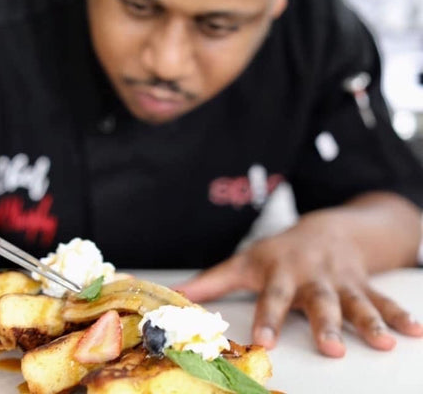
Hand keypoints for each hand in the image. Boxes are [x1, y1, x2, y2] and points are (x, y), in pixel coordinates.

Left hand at [175, 211, 422, 357]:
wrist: (325, 227)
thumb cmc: (278, 252)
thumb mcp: (243, 262)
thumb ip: (211, 282)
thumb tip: (176, 296)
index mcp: (279, 273)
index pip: (271, 298)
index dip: (267, 318)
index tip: (264, 341)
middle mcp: (311, 276)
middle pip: (318, 301)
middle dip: (325, 323)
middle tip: (331, 348)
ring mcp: (340, 279)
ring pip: (354, 301)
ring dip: (369, 320)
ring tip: (384, 342)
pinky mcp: (362, 283)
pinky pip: (382, 298)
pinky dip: (399, 314)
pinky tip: (415, 332)